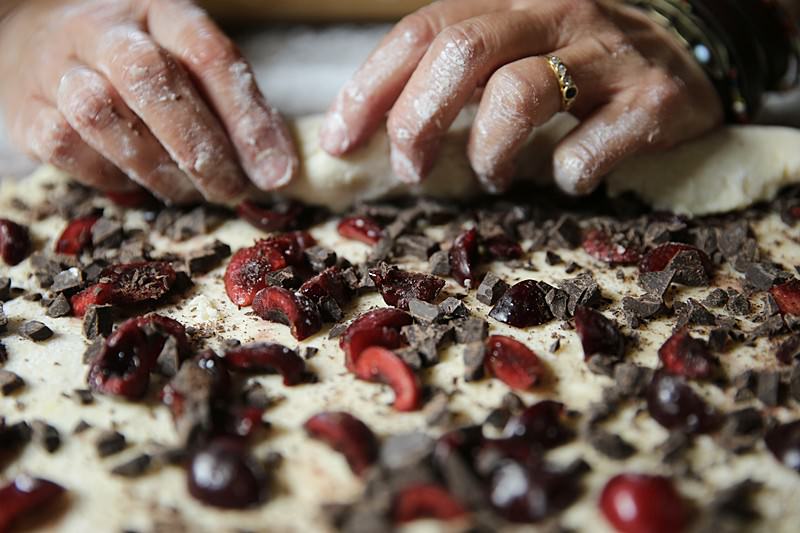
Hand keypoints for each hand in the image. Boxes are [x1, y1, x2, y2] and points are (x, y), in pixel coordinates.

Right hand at [0, 0, 296, 203]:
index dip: (249, 118)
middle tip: (232, 190)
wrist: (36, 45)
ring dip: (158, 169)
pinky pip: (66, 146)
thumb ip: (228, 103)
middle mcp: (103, 29)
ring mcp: (56, 66)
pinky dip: (110, 175)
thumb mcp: (185, 63)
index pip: (210, 55)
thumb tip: (276, 169)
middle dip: (202, 148)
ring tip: (191, 192)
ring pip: (102, 114)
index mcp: (159, 11)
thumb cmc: (136, 66)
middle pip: (152, 79)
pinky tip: (138, 184)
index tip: (277, 172)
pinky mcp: (25, 110)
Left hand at [320, 0, 722, 194]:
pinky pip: (589, 144)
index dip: (370, 87)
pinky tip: (565, 176)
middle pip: (462, 52)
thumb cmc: (578, 68)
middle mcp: (554, 14)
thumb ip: (454, 82)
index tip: (339, 141)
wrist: (689, 62)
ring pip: (520, 93)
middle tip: (410, 169)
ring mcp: (606, 53)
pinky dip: (564, 173)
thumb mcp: (512, 56)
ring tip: (492, 175)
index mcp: (506, 5)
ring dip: (489, 152)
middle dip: (418, 119)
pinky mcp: (651, 99)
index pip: (421, 32)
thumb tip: (382, 135)